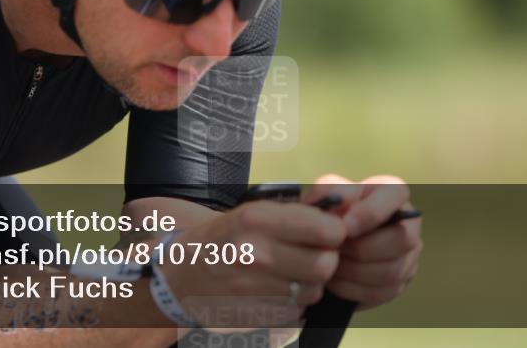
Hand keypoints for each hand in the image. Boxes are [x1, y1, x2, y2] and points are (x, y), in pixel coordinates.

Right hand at [160, 198, 347, 326]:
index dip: (334, 232)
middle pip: (325, 265)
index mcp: (257, 219)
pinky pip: (295, 311)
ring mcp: (254, 288)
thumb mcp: (254, 211)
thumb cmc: (228, 236)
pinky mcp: (254, 314)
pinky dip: (291, 303)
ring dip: (308, 284)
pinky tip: (275, 290)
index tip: (327, 233)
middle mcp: (255, 253)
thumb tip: (342, 212)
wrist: (184, 271)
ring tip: (289, 273)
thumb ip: (297, 212)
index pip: (326, 231)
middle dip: (324, 260)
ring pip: (313, 291)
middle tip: (311, 254)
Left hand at [307, 174, 422, 310]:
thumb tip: (343, 198)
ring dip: (355, 270)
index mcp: (392, 192)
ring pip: (392, 270)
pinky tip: (334, 281)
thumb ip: (331, 190)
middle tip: (334, 250)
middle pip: (402, 239)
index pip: (396, 195)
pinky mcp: (400, 283)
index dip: (372, 213)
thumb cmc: (326, 213)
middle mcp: (408, 223)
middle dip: (362, 248)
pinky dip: (353, 289)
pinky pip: (382, 292)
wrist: (322, 244)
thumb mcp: (323, 196)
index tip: (345, 227)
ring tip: (330, 264)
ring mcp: (409, 255)